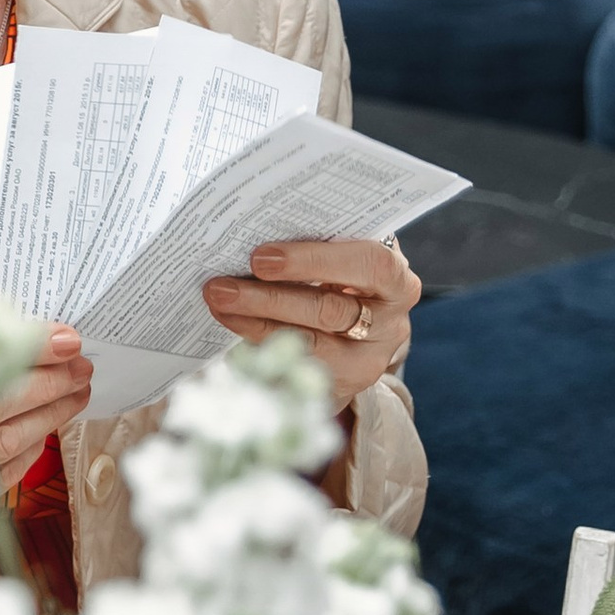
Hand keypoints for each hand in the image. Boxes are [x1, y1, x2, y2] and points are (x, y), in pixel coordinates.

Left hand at [202, 236, 419, 406]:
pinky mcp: (343, 386)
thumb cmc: (344, 277)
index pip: (368, 264)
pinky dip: (259, 345)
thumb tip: (255, 228)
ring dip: (256, 322)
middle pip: (330, 310)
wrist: (358, 334)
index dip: (314, 260)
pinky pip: (296, 367)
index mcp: (395, 279)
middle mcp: (390, 323)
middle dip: (270, 298)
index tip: (261, 258)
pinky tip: (230, 330)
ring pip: (309, 343)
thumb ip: (320, 243)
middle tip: (223, 286)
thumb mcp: (345, 257)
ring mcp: (367, 360)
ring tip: (219, 303)